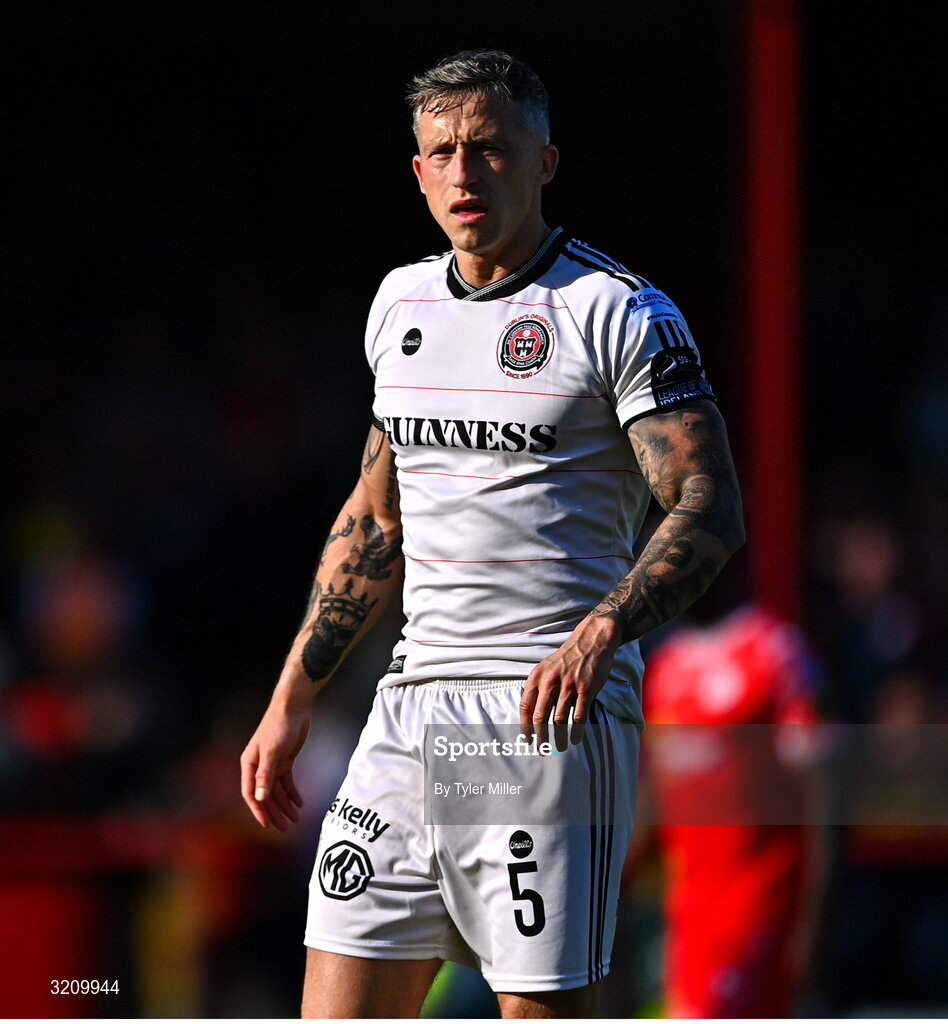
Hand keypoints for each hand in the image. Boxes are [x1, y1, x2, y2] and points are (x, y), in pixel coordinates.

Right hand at [240, 693, 309, 830]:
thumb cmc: (278, 726)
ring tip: (296, 819)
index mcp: (249, 764)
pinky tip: (300, 803)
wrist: (293, 707)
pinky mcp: (285, 760)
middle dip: (275, 812)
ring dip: (286, 805)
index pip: (250, 793)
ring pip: (277, 790)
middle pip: (265, 795)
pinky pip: (287, 781)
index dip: (258, 810)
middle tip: (285, 828)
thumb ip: (265, 775)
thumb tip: (259, 798)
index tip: (267, 825)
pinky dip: (293, 793)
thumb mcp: (272, 752)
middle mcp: (258, 766)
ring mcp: (272, 764)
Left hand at [519, 616, 619, 749]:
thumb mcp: (546, 668)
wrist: (590, 642)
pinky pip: (579, 716)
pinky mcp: (586, 689)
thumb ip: (538, 687)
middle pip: (540, 717)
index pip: (525, 707)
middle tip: (541, 749)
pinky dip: (576, 731)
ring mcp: (568, 685)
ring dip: (558, 738)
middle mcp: (550, 681)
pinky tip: (574, 739)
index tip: (526, 740)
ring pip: (559, 720)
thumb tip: (531, 713)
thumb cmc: (567, 658)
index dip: (525, 727)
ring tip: (559, 748)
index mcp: (537, 677)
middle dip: (540, 737)